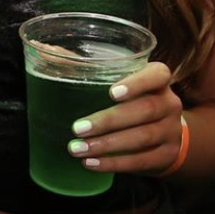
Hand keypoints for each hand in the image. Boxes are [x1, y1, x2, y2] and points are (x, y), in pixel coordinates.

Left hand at [66, 61, 184, 176]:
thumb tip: (42, 50)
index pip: (157, 75)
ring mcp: (172, 131)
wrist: (163, 137)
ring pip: (143, 137)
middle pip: (146, 110)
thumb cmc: (128, 102)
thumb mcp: (115, 84)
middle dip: (109, 120)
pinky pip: (142, 161)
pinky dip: (115, 163)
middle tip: (77, 129)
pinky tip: (91, 164)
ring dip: (107, 145)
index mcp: (158, 81)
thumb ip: (84, 69)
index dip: (137, 83)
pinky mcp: (167, 156)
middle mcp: (169, 103)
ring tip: (78, 149)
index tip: (111, 93)